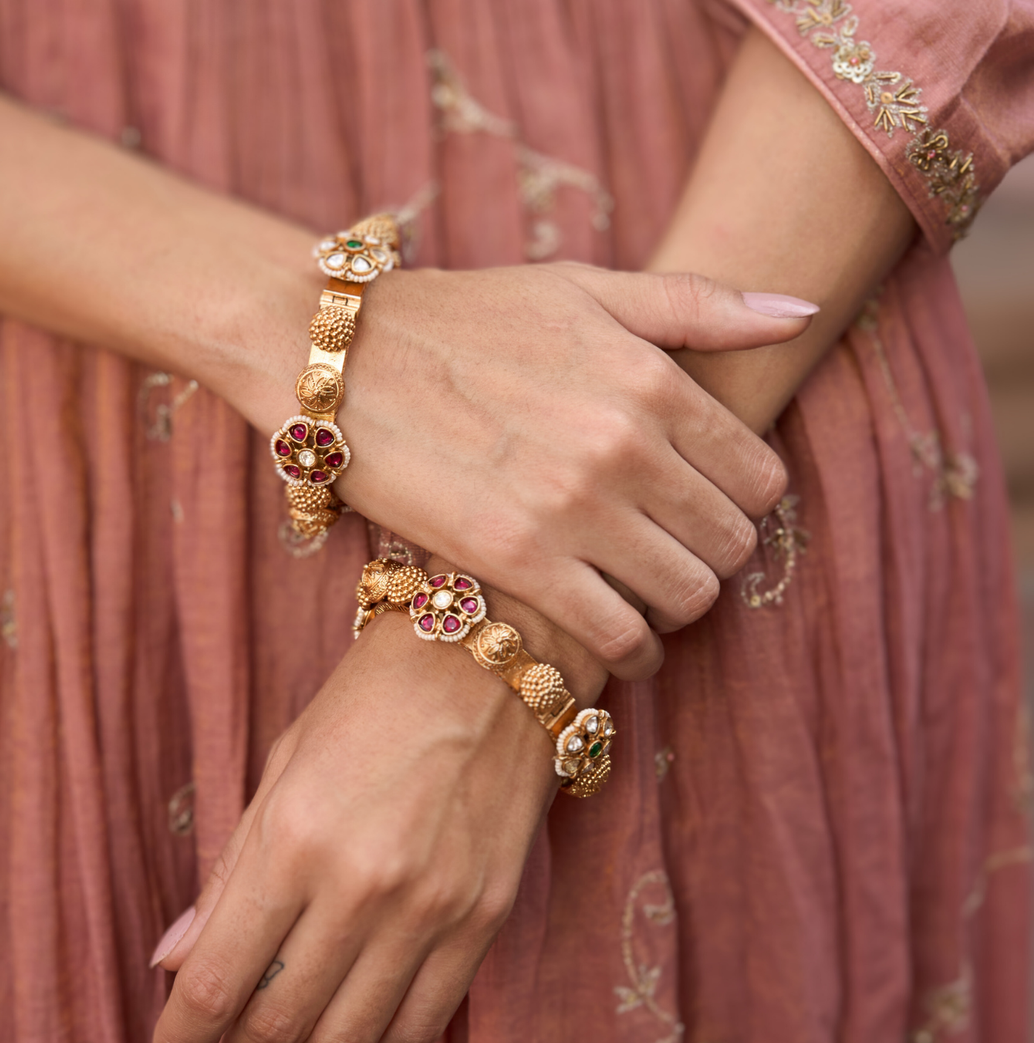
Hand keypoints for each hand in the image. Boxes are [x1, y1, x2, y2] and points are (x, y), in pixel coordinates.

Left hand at [151, 607, 569, 1042]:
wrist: (489, 664)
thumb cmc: (371, 703)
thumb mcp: (282, 767)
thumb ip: (230, 874)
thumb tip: (175, 962)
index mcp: (293, 838)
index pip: (216, 982)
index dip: (180, 1036)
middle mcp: (361, 885)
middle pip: (277, 1026)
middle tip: (235, 1029)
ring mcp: (431, 908)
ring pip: (347, 1042)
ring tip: (301, 1018)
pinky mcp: (485, 919)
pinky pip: (422, 1027)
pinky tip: (363, 1014)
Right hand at [228, 264, 812, 679]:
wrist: (343, 361)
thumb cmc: (466, 321)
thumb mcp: (584, 289)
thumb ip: (698, 304)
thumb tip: (801, 312)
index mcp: (652, 379)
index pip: (760, 475)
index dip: (744, 505)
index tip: (710, 511)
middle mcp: (624, 444)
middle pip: (732, 542)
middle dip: (715, 557)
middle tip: (679, 556)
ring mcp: (573, 507)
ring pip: (688, 595)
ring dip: (679, 606)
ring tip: (649, 597)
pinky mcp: (519, 561)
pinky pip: (619, 635)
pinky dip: (634, 651)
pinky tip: (620, 642)